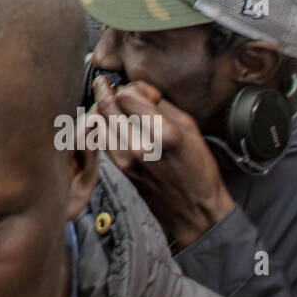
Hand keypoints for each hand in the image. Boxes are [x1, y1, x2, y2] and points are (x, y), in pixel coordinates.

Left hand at [92, 78, 234, 249]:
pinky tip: (108, 122)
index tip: (143, 93)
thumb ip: (162, 105)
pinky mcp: (119, 169)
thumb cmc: (198, 168)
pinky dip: (100, 126)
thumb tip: (139, 91)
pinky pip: (100, 139)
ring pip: (98, 121)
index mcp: (163, 133)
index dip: (132, 88)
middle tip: (106, 85)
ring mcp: (126, 159)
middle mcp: (141, 146)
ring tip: (107, 103)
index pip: (127, 96)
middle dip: (106, 92)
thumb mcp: (190, 128)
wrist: (194, 211)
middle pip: (108, 106)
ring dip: (100, 109)